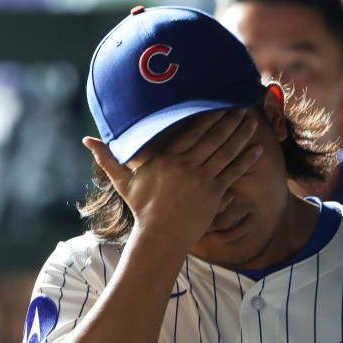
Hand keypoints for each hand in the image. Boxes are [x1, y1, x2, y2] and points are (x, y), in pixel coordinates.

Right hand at [83, 110, 262, 246]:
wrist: (160, 236)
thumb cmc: (142, 208)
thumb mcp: (124, 182)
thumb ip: (109, 159)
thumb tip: (85, 141)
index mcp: (167, 158)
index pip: (191, 131)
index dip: (208, 117)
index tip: (220, 105)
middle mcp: (186, 165)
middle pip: (212, 137)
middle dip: (228, 121)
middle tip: (241, 108)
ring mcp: (202, 179)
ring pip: (225, 152)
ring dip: (241, 136)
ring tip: (251, 123)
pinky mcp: (214, 193)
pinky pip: (233, 172)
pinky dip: (246, 160)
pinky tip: (257, 149)